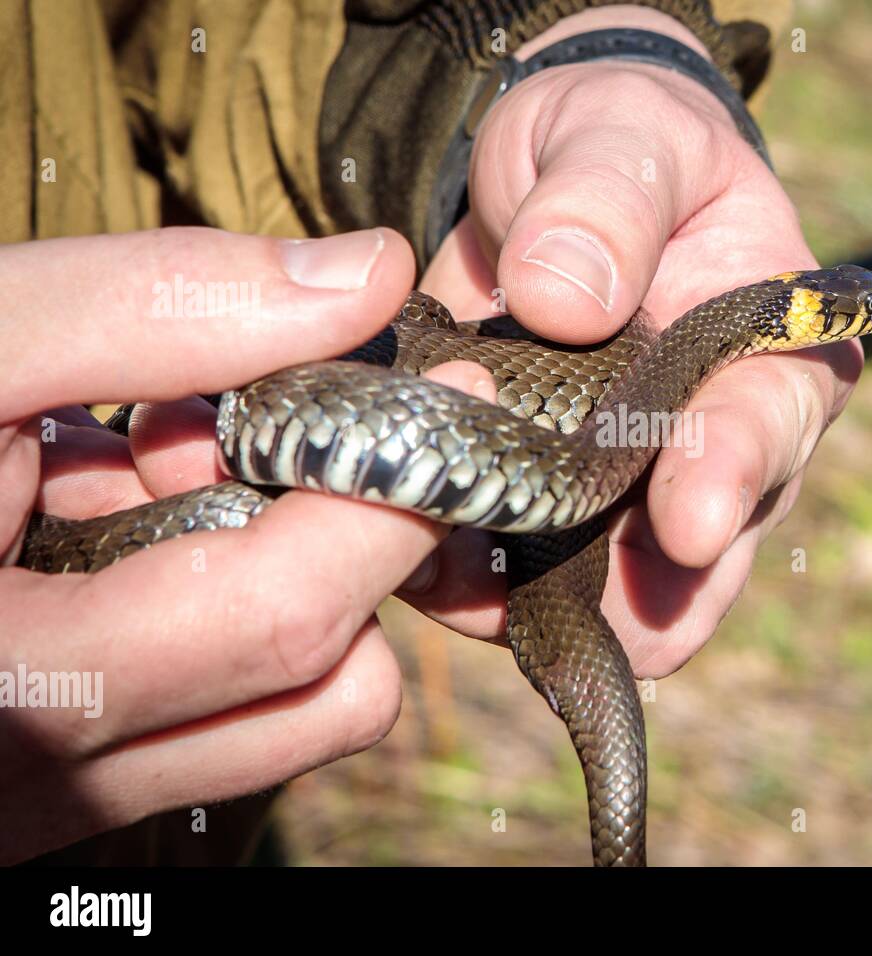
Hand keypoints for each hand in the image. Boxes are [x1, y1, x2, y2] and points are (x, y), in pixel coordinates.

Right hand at [0, 226, 490, 861]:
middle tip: (281, 437)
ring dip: (299, 593)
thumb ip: (150, 307)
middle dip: (345, 541)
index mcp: (8, 683)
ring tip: (184, 492)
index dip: (386, 490)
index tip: (448, 387)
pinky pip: (242, 728)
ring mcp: (65, 805)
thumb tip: (365, 277)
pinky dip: (247, 629)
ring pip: (301, 721)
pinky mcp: (78, 796)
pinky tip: (151, 544)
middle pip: (327, 685)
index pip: (280, 613)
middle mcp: (45, 779)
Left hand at [405, 8, 863, 676]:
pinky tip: (408, 560)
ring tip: (444, 573)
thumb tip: (562, 297)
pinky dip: (465, 587)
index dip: (732, 479)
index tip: (690, 525)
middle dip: (629, 593)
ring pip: (607, 603)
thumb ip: (605, 197)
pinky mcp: (546, 516)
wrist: (550, 185)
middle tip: (551, 598)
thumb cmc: (617, 146)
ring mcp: (632, 497)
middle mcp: (717, 450)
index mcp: (771, 353)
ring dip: (533, 605)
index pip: (768, 429)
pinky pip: (516, 589)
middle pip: (699, 563)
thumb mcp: (621, 131)